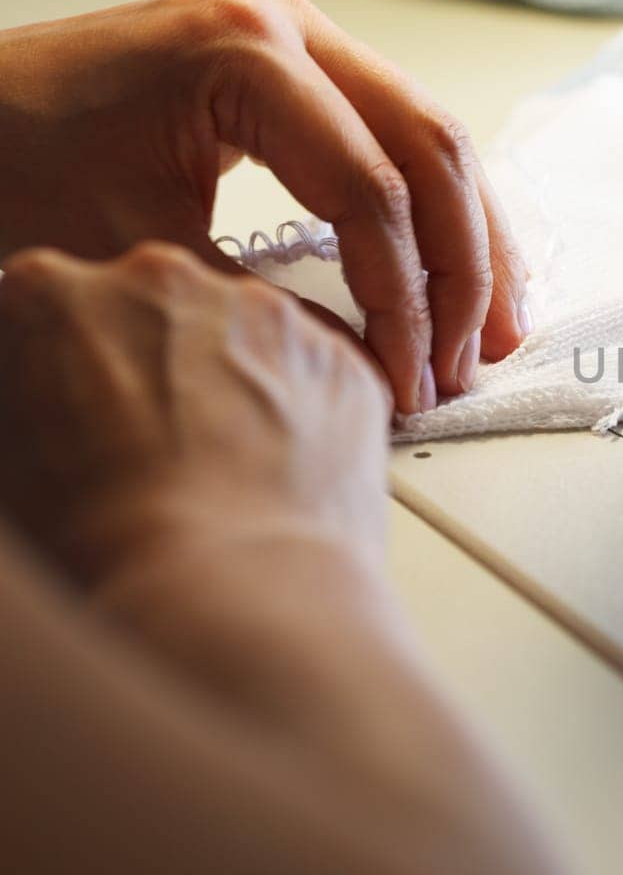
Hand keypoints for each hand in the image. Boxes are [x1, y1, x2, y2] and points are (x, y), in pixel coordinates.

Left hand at [0, 0, 530, 412]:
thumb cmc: (16, 171)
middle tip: (470, 358)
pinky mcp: (303, 69)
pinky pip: (401, 138)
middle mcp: (289, 28)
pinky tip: (464, 270)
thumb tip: (364, 367)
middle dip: (465, 267)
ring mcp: (302, 40)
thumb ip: (259, 305)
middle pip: (432, 151)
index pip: (372, 190)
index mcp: (246, 54)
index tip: (408, 377)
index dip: (403, 298)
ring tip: (494, 328)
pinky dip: (438, 211)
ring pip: (435, 141)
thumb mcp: (131, 253)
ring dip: (473, 240)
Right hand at [0, 243, 389, 585]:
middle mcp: (165, 280)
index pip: (45, 304)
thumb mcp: (10, 469)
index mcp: (55, 295)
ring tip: (218, 472)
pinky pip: (311, 374)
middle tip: (148, 446)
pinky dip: (297, 412)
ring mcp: (265, 312)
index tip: (69, 402)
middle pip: (152, 307)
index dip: (55, 362)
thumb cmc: (107, 545)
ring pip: (240, 334)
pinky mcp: (339, 356)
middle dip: (149, 361)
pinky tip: (276, 474)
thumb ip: (20, 405)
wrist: (231, 594)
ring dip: (228, 382)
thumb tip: (35, 407)